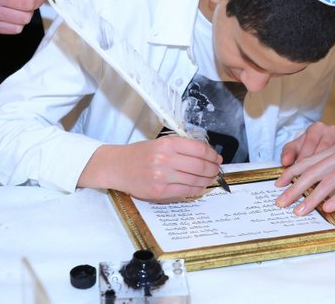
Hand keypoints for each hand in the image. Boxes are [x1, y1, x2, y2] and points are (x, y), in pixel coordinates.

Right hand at [78, 135, 221, 201]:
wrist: (117, 167)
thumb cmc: (139, 154)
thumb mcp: (160, 143)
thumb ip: (181, 148)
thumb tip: (207, 156)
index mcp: (167, 144)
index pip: (199, 149)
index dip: (212, 155)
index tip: (217, 158)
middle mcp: (165, 159)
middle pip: (200, 166)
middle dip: (213, 169)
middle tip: (216, 170)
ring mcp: (162, 177)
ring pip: (195, 180)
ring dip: (207, 180)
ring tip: (210, 179)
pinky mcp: (159, 192)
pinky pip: (185, 192)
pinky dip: (196, 189)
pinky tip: (199, 187)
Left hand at [275, 124, 334, 214]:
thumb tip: (326, 182)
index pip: (309, 160)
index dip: (292, 173)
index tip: (277, 184)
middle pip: (313, 171)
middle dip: (294, 188)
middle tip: (280, 202)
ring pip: (329, 180)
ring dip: (312, 197)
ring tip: (299, 211)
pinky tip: (329, 208)